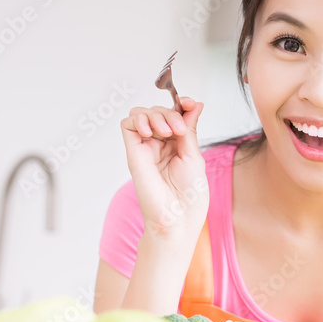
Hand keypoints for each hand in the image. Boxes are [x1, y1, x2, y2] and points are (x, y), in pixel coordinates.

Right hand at [121, 96, 208, 241]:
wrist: (178, 218)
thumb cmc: (190, 196)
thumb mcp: (194, 155)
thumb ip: (190, 129)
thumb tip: (195, 104)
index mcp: (176, 145)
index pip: (173, 113)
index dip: (181, 104)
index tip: (190, 104)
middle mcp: (159, 145)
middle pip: (158, 111)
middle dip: (170, 113)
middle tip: (180, 131)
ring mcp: (145, 148)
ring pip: (142, 114)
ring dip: (156, 115)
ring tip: (168, 132)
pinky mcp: (133, 154)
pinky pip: (127, 125)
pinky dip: (138, 120)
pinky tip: (150, 131)